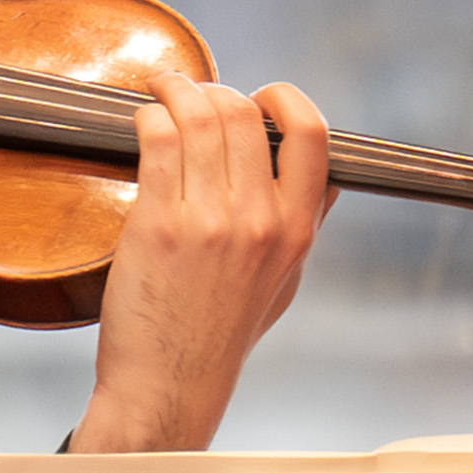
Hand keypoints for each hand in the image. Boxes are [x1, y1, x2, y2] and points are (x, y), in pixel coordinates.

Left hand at [74, 83, 336, 454]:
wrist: (169, 382)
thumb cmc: (223, 332)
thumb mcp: (286, 281)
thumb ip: (308, 226)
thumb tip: (329, 178)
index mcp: (297, 229)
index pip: (311, 134)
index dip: (284, 98)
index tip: (260, 94)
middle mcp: (258, 220)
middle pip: (243, 113)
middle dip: (215, 89)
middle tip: (193, 90)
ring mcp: (208, 221)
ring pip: (198, 117)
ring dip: (177, 90)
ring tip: (163, 89)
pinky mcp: (158, 224)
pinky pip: (157, 141)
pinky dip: (148, 116)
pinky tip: (142, 120)